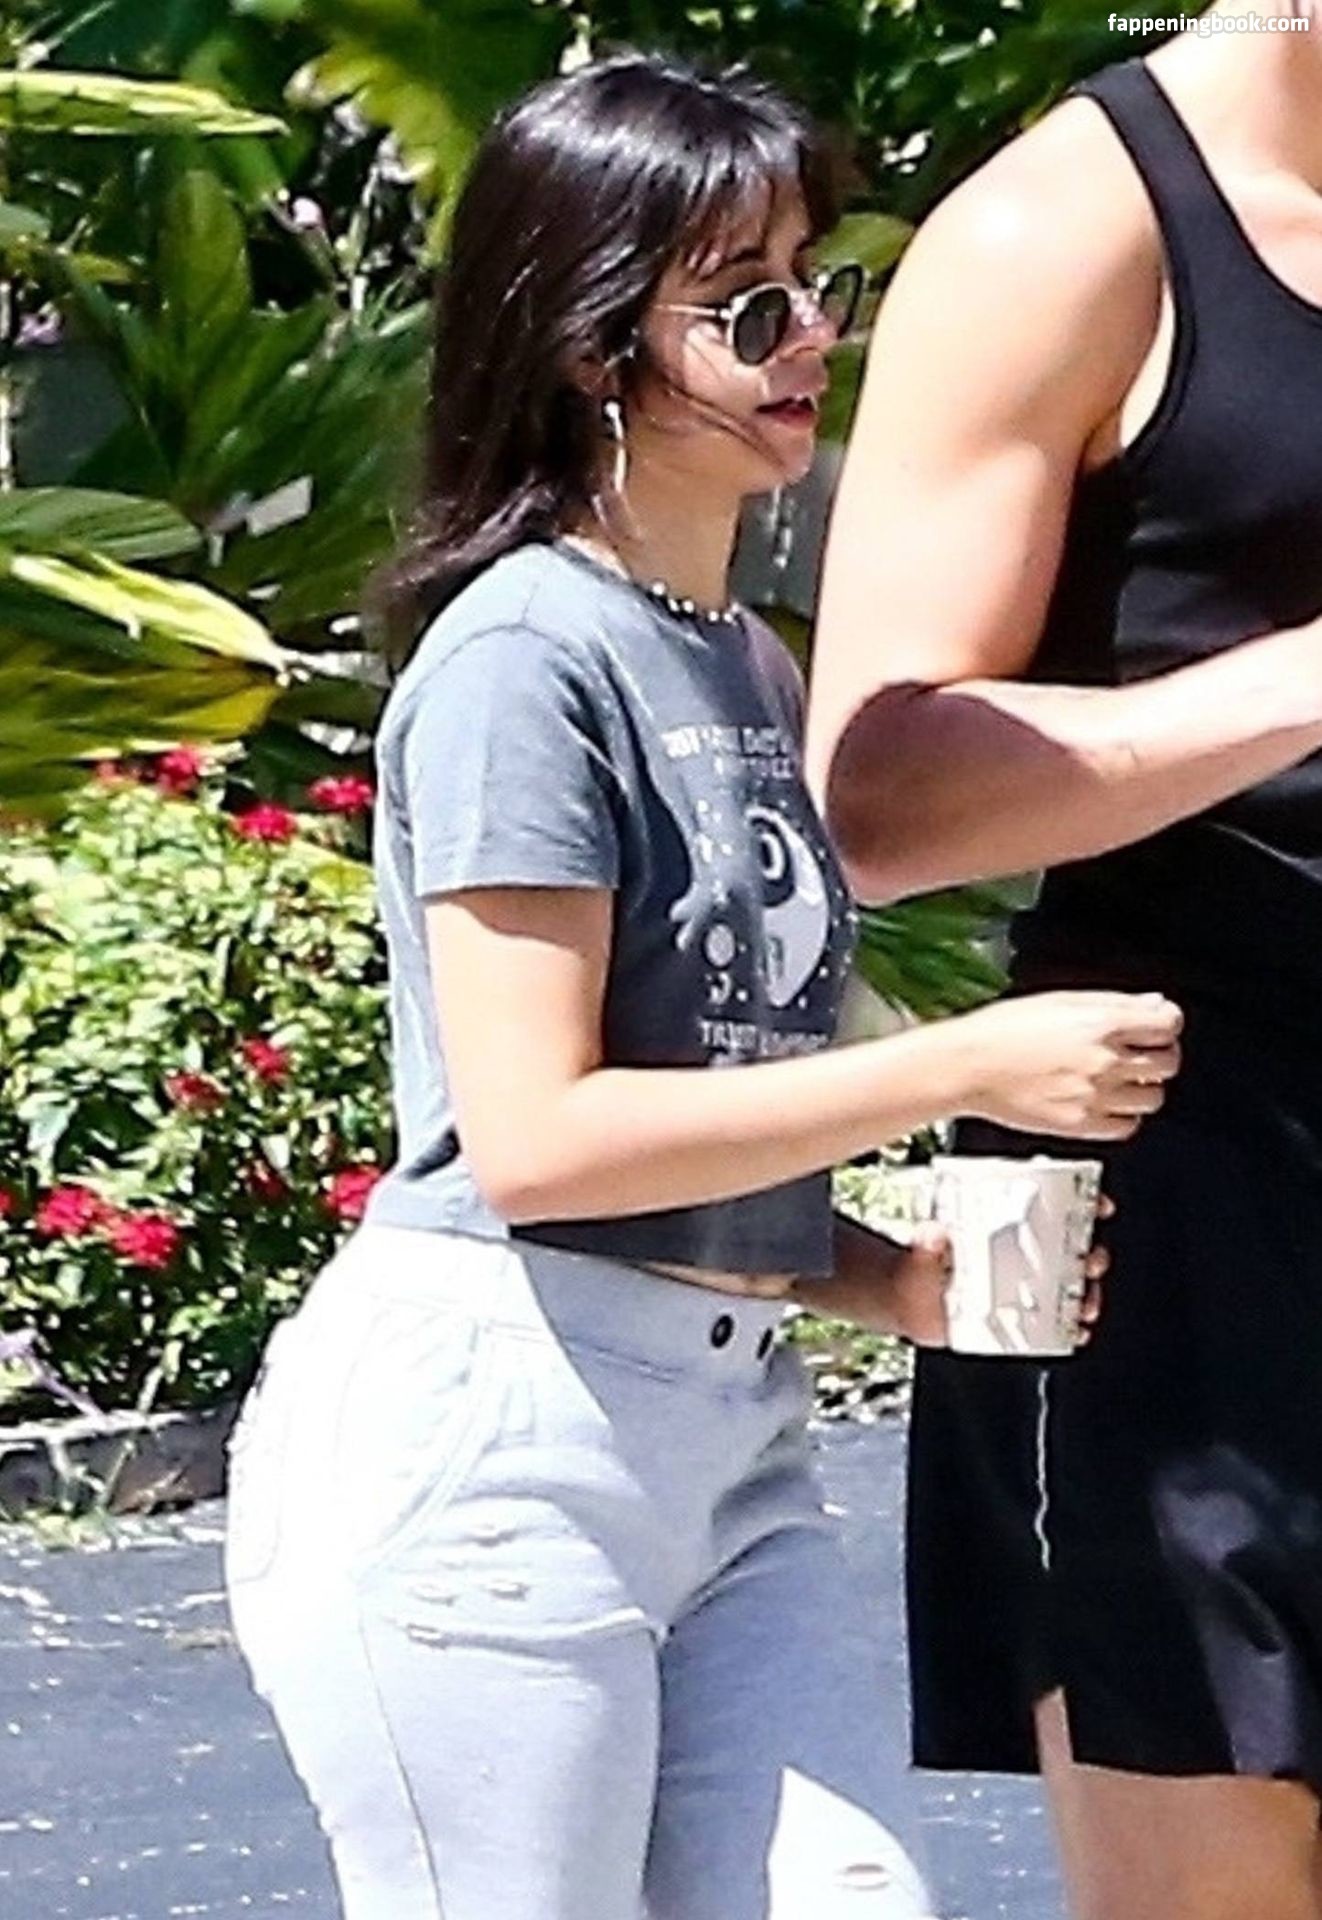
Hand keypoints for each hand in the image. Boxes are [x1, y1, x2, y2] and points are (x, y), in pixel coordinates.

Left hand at [861, 1214, 1111, 1349]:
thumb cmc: (918, 1268)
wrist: (907, 1305)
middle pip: (1072, 1248)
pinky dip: (1073, 1325)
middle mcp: (1021, 1253)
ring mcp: (1024, 1285)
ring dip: (1088, 1293)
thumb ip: (924, 1246)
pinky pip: (1058, 1321)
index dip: (1085, 1203)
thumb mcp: (920, 1254)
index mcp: (1006, 1226)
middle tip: (1091, 1262)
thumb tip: (932, 1234)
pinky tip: (1079, 1331)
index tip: (1099, 1205)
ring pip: (1070, 1285)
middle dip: (1092, 1254)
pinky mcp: (1021, 1317)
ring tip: (1086, 1304)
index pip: (1054, 1208)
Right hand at [959, 990, 1182, 1141]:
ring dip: (1143, 1087)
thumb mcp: (1061, 1000)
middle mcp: (1104, 1059)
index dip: (1165, 1024)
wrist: (969, 1065)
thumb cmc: (1003, 1030)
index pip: (1167, 1023)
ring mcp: (1095, 1094)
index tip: (1158, 1027)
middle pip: (1167, 1063)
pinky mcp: (1081, 1123)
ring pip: (1153, 1097)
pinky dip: (1124, 1116)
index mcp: (1101, 1022)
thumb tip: (1152, 1006)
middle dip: (1159, 1056)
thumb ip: (1113, 1003)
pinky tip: (1106, 1102)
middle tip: (1142, 1054)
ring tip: (1120, 1080)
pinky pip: (1126, 1126)